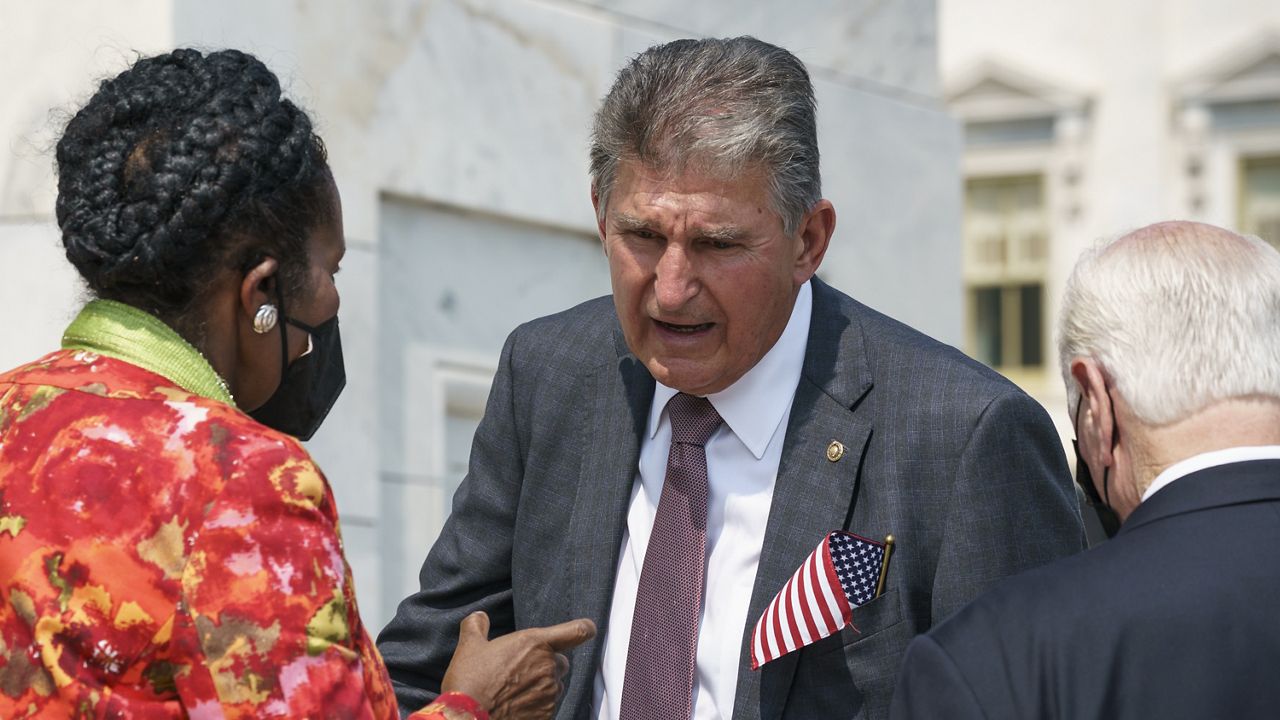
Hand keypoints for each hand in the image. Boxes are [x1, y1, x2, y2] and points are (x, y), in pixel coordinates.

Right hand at [441, 611, 595, 719]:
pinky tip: (515, 706)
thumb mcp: (469, 646)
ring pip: (554, 686)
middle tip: (521, 671)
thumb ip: (477, 625)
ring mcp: (549, 693)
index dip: (584, 629)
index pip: (578, 631)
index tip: (585, 630)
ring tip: (514, 691)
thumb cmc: (470, 681)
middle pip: (561, 662)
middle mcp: (548, 666)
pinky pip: (548, 706)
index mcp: (535, 643)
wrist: (468, 718)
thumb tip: (479, 617)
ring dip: (541, 686)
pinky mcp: (546, 715)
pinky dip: (536, 706)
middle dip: (546, 665)